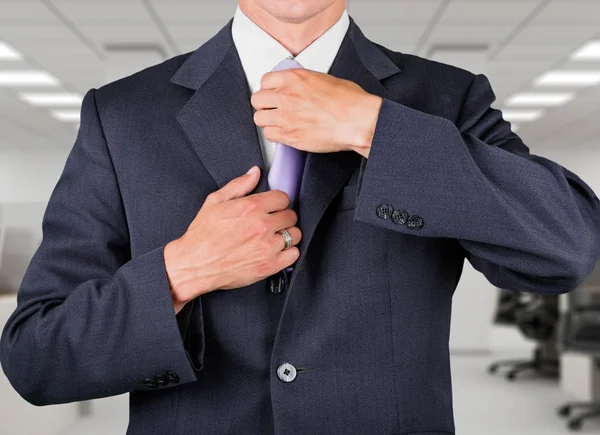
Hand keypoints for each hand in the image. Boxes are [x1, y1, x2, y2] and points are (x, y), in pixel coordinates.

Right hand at [164, 166, 301, 313]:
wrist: (194, 264)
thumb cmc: (202, 235)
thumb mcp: (215, 202)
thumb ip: (239, 185)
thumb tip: (254, 173)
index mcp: (251, 207)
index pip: (283, 198)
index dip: (277, 202)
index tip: (273, 207)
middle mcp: (262, 226)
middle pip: (291, 216)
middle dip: (283, 217)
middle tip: (272, 222)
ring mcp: (267, 247)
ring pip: (295, 235)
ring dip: (287, 234)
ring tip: (274, 237)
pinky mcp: (269, 266)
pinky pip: (293, 254)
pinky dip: (288, 252)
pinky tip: (277, 251)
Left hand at [251, 68, 381, 156]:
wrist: (358, 121)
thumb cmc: (349, 101)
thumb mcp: (324, 79)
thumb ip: (304, 83)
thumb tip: (298, 87)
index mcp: (294, 78)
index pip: (265, 80)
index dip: (269, 89)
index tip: (274, 94)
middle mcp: (286, 96)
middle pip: (257, 100)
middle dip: (264, 105)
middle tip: (273, 109)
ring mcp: (286, 117)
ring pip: (259, 119)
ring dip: (267, 121)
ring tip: (278, 123)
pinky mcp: (290, 136)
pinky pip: (269, 135)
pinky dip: (275, 135)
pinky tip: (285, 133)